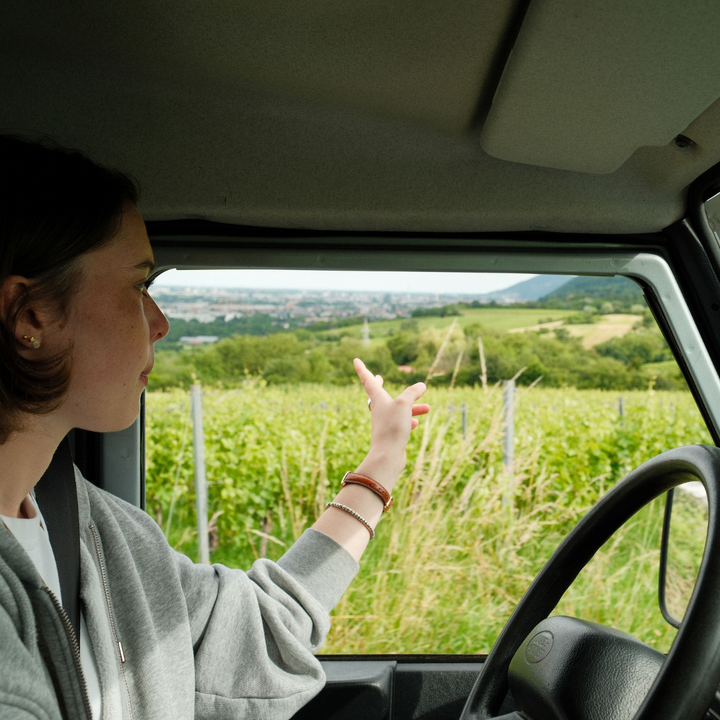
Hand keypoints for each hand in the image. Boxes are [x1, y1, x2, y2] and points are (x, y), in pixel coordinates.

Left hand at [353, 358, 429, 487]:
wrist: (388, 455)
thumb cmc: (392, 427)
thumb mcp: (404, 404)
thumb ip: (412, 392)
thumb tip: (421, 385)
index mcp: (378, 399)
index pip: (368, 380)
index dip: (362, 369)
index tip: (355, 360)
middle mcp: (379, 410)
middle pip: (377, 394)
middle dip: (378, 385)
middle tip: (378, 377)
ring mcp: (384, 423)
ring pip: (396, 410)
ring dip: (411, 407)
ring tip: (427, 408)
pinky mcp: (390, 435)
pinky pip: (399, 424)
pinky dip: (408, 421)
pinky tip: (416, 423)